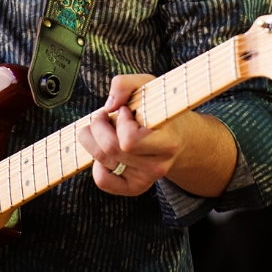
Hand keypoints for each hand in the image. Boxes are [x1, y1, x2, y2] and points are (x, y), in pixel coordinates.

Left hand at [78, 74, 184, 195]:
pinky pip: (103, 181)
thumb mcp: (147, 85)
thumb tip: (109, 105)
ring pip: (102, 161)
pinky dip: (96, 164)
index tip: (124, 110)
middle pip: (110, 149)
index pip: (130, 140)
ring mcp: (146, 179)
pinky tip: (106, 150)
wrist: (178, 136)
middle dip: (98, 125)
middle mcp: (158, 166)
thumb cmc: (158, 108)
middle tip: (105, 115)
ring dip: (93, 139)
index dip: (120, 121)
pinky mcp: (134, 187)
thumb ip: (125, 84)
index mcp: (167, 142)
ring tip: (105, 128)